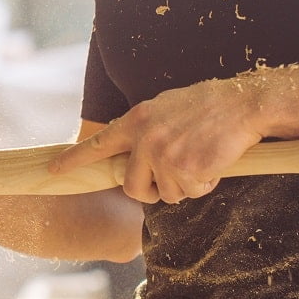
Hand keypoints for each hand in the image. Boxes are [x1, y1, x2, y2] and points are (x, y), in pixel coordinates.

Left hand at [50, 78, 265, 203]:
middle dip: (150, 192)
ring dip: (184, 186)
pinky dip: (204, 185)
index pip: (97, 145)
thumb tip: (132, 153)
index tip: (53, 170)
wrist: (245, 104)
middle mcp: (145, 139)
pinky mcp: (187, 170)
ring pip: (165, 194)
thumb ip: (145, 130)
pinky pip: (190, 193)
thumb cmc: (210, 105)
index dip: (74, 160)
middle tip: (169, 181)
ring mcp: (165, 156)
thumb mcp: (166, 108)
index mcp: (137, 120)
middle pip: (132, 187)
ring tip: (200, 160)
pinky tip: (213, 163)